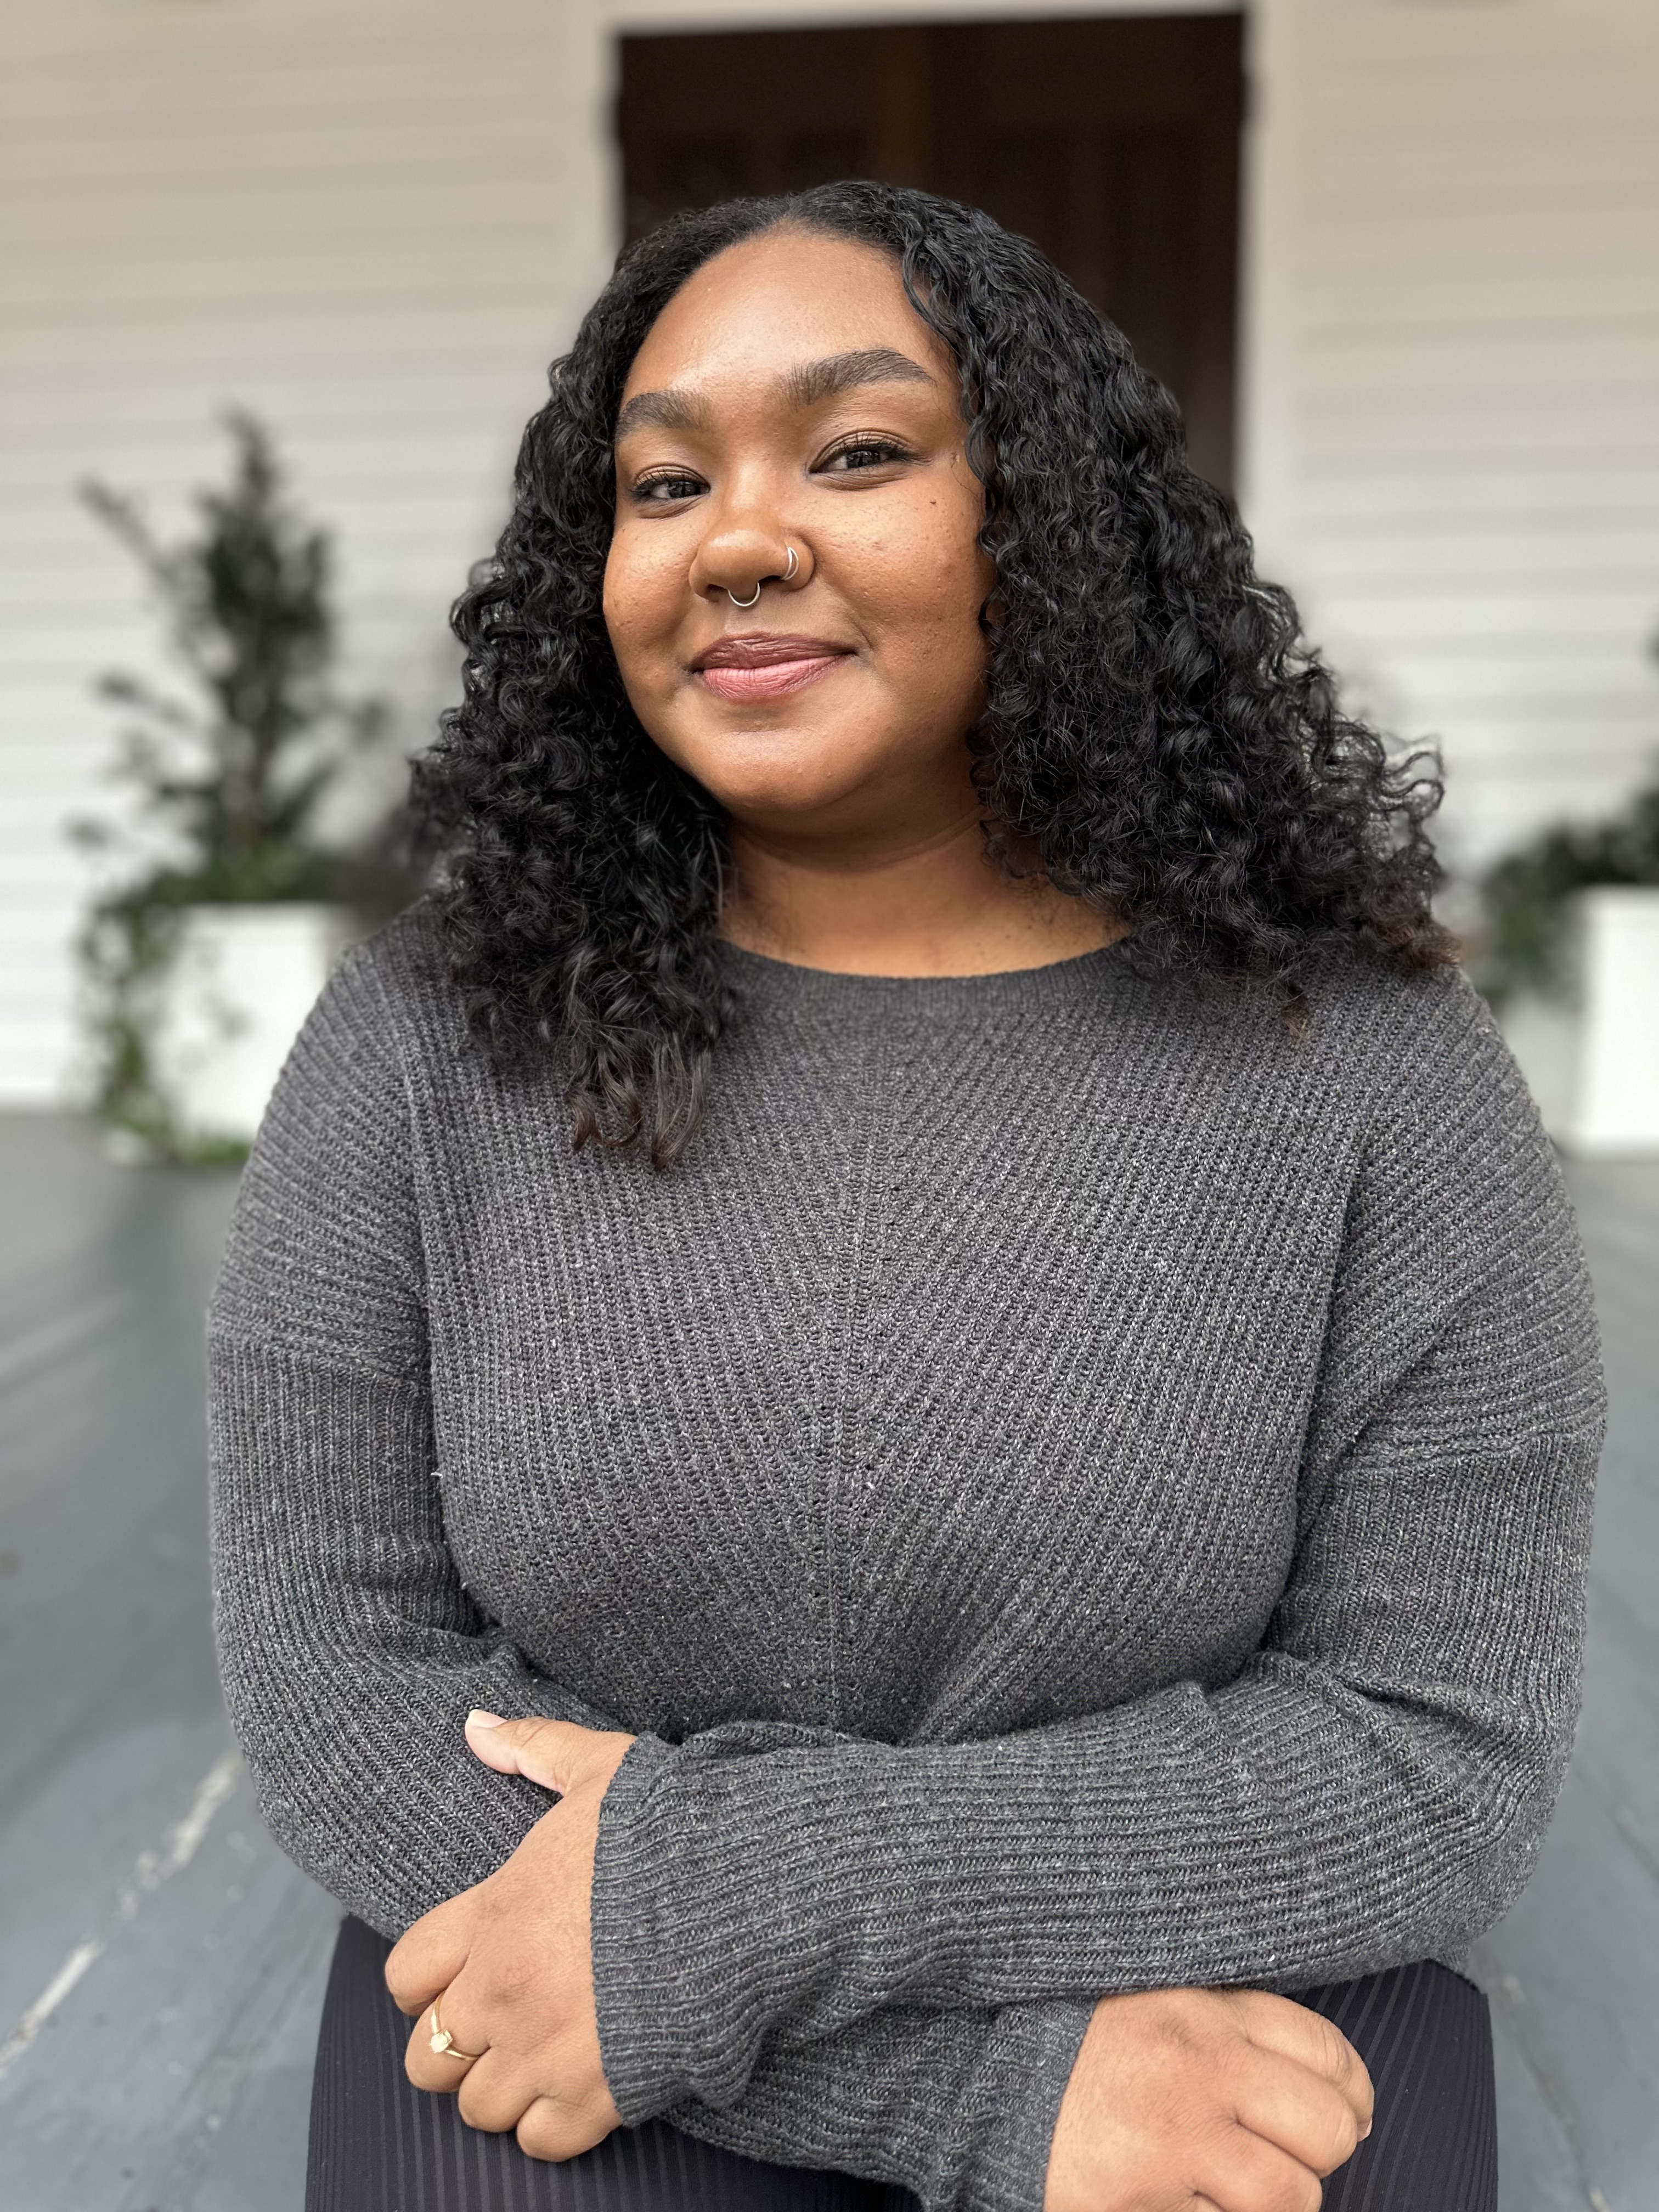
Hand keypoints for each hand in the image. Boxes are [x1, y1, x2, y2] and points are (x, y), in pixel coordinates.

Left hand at [384, 1714, 636, 2160]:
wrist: (741, 1893)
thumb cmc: (669, 1829)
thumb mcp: (600, 1769)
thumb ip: (533, 1747)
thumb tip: (474, 1724)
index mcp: (494, 1914)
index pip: (405, 1975)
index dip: (422, 1981)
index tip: (457, 1973)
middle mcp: (504, 1991)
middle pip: (426, 2057)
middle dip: (454, 2045)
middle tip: (496, 2023)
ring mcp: (546, 2049)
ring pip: (477, 2107)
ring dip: (500, 2087)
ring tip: (536, 2058)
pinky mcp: (598, 2093)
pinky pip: (540, 2141)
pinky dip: (550, 2126)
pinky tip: (576, 2090)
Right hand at [1045, 1986, 1373, 2211]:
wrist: (971, 2077)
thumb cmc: (1066, 2038)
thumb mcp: (1148, 1998)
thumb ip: (1226, 2024)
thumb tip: (1328, 2088)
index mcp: (1202, 2010)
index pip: (1326, 2052)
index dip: (1352, 2093)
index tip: (1344, 2114)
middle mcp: (1200, 2068)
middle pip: (1326, 2128)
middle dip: (1321, 2154)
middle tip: (1286, 2157)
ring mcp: (1173, 2138)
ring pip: (1290, 2197)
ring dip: (1273, 2202)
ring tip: (1232, 2189)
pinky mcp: (1142, 2201)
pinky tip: (1183, 2200)